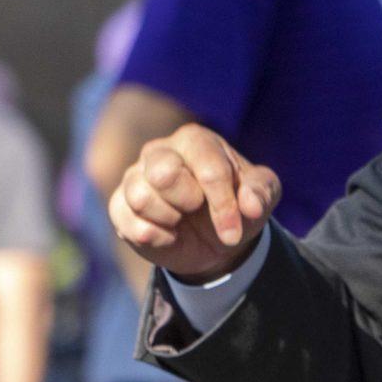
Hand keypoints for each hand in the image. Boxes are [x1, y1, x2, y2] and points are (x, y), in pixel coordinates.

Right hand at [108, 123, 280, 280]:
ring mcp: (134, 177)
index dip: (223, 206)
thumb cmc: (238, 206)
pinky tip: (167, 234)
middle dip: (188, 203)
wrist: (214, 241)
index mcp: (196, 141)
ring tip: (181, 220)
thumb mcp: (262, 198)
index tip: (233, 232)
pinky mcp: (119, 206)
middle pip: (164, 174)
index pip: (208, 170)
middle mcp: (159, 151)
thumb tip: (250, 204)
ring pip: (142, 198)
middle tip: (197, 210)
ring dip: (170, 220)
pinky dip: (154, 237)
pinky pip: (128, 223)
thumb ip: (262, 193)